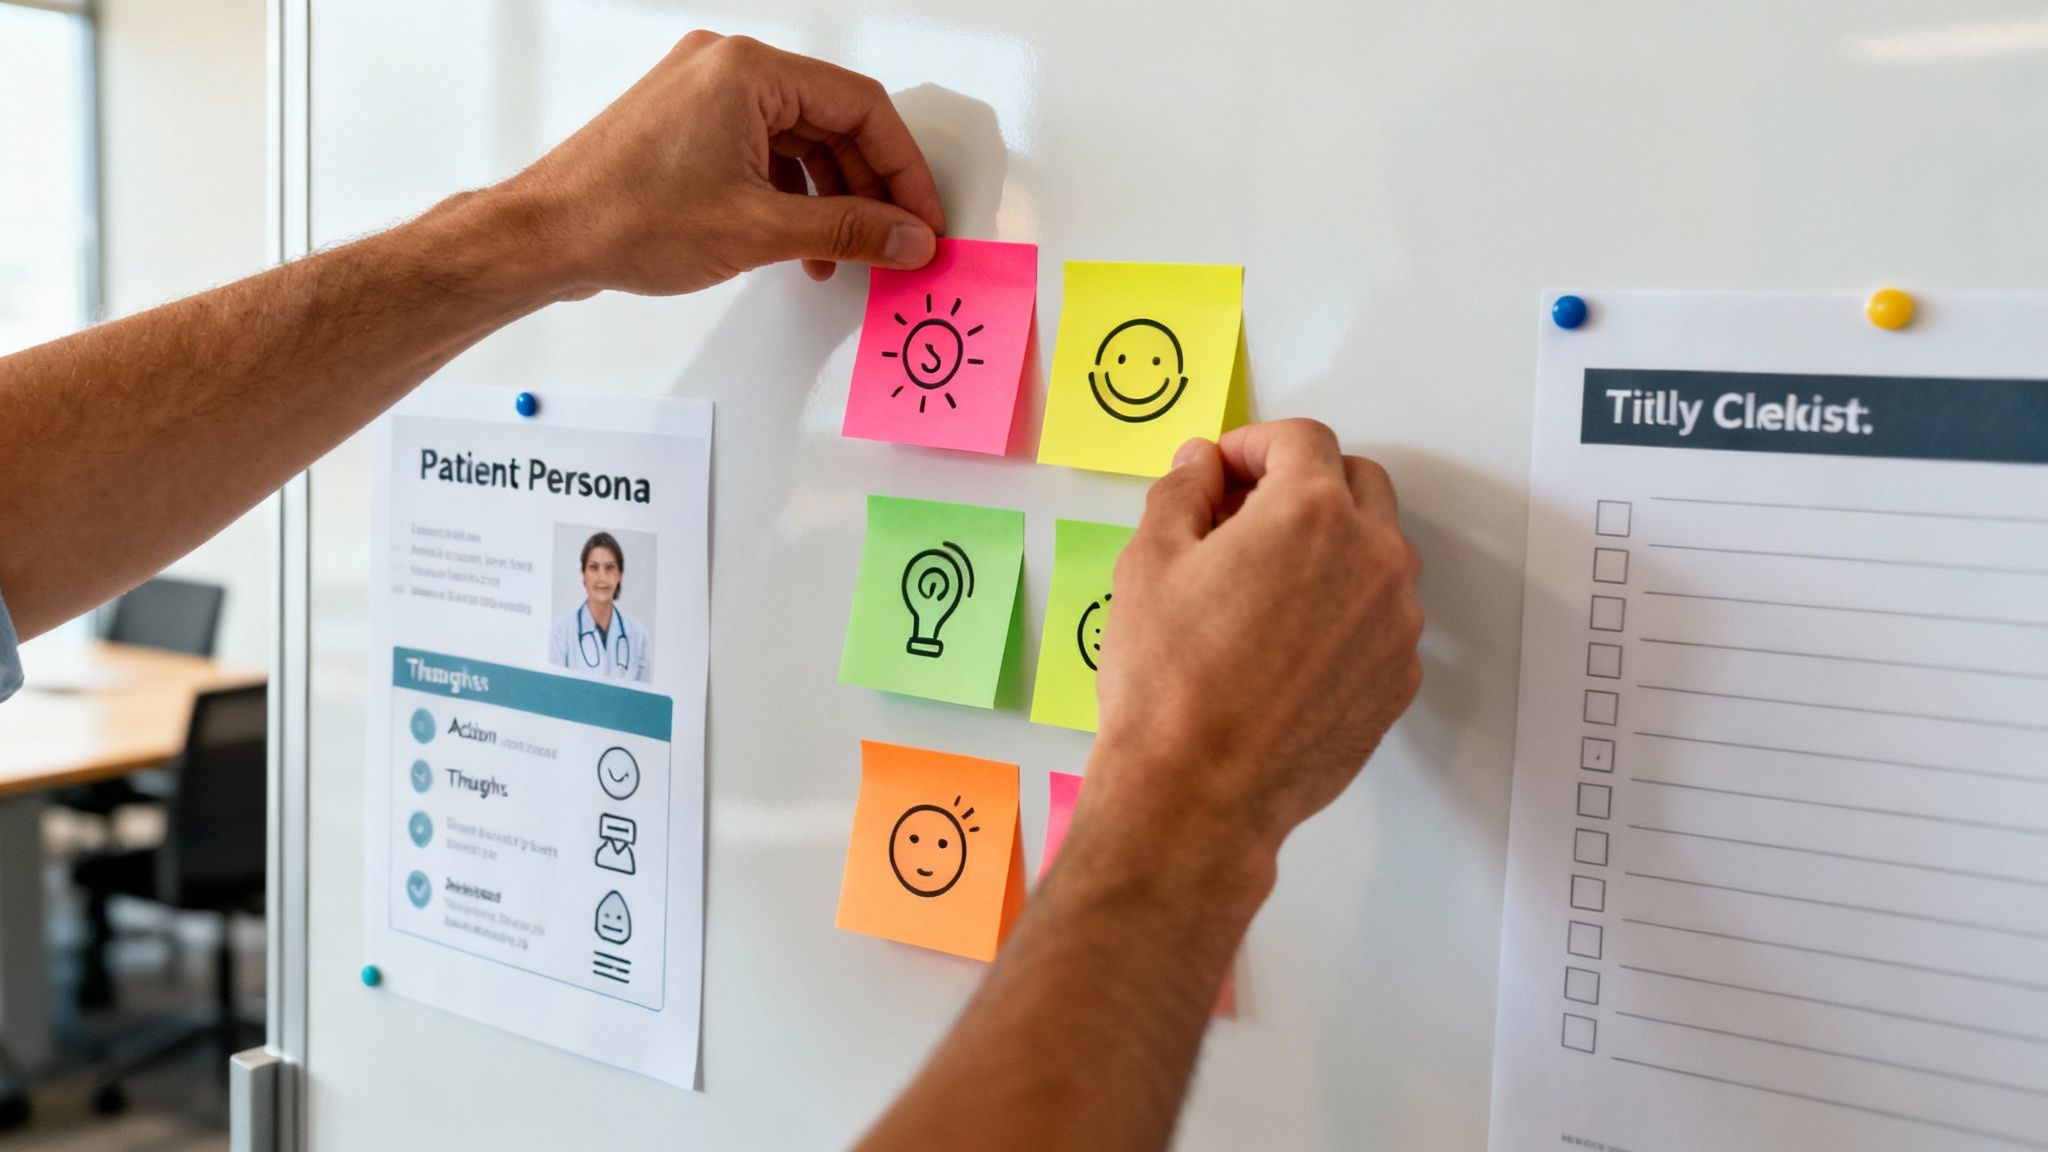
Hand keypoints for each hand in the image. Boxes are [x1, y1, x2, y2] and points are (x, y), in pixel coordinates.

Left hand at [492, 31, 944, 296]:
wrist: (544, 236)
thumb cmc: (623, 216)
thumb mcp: (758, 229)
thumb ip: (847, 230)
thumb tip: (906, 237)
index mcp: (748, 71)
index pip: (861, 106)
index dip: (904, 168)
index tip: (921, 217)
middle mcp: (727, 69)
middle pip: (833, 121)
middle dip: (868, 187)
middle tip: (895, 240)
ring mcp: (704, 94)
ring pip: (800, 140)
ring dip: (831, 198)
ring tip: (843, 254)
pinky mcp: (688, 125)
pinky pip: (764, 150)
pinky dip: (791, 195)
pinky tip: (799, 243)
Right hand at [1088, 419, 1423, 860]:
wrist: (1199, 794)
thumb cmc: (1167, 680)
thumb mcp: (1148, 562)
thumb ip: (1182, 492)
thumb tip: (1202, 466)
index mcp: (1311, 512)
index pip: (1301, 439)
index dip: (1253, 445)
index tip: (1222, 472)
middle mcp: (1373, 557)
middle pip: (1356, 483)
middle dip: (1302, 485)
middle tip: (1241, 520)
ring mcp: (1396, 623)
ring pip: (1376, 552)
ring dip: (1329, 548)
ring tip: (1261, 589)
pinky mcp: (1399, 679)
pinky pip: (1378, 619)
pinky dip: (1342, 612)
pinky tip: (1284, 646)